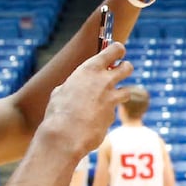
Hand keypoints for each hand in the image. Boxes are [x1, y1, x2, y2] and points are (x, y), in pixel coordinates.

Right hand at [42, 42, 131, 158]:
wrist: (66, 135)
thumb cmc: (58, 112)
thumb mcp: (61, 91)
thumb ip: (73, 85)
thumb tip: (74, 88)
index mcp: (90, 69)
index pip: (114, 50)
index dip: (118, 50)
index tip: (118, 52)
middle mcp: (105, 82)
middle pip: (127, 68)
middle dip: (125, 67)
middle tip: (120, 71)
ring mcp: (112, 99)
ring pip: (127, 91)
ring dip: (120, 93)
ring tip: (107, 98)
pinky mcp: (113, 116)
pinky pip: (112, 112)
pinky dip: (105, 114)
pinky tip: (92, 121)